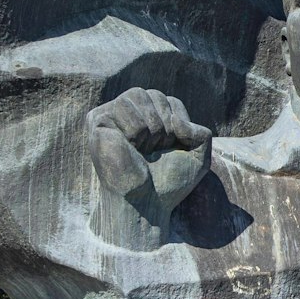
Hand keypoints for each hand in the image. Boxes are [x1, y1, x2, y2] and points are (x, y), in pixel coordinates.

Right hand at [87, 88, 211, 216]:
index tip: (170, 149)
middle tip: (154, 151)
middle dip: (163, 125)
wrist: (146, 204)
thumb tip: (179, 122)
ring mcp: (111, 116)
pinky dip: (134, 128)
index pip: (170, 101)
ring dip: (149, 127)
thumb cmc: (168, 184)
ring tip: (141, 149)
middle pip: (154, 94)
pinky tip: (128, 146)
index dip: (178, 124)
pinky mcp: (97, 121)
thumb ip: (201, 133)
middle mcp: (129, 115)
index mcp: (149, 120)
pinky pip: (122, 105)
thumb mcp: (198, 157)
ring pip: (137, 94)